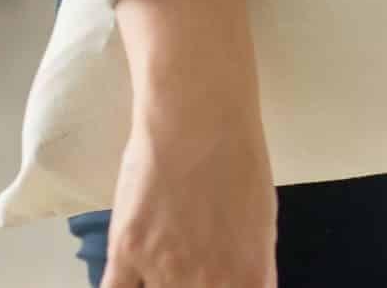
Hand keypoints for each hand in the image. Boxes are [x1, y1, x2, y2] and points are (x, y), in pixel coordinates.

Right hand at [103, 0, 277, 287]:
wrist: (199, 116)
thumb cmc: (238, 158)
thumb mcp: (261, 224)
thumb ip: (247, 269)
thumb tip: (238, 283)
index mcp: (249, 280)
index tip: (208, 283)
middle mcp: (209, 285)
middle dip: (186, 287)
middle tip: (180, 266)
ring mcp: (166, 272)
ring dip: (156, 284)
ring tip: (158, 262)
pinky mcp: (127, 252)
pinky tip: (126, 278)